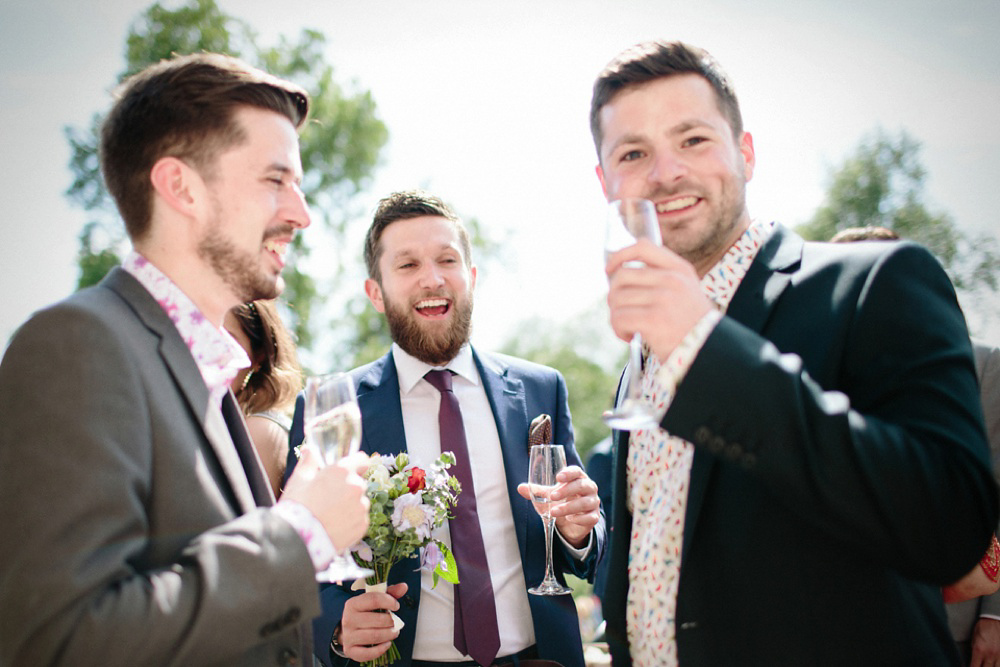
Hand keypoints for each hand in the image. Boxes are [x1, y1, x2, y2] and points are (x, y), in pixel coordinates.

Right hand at [282, 448, 369, 550]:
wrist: (296, 539)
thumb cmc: (296, 506)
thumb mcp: (299, 479)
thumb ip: (309, 461)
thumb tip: (310, 450)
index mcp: (342, 471)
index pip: (362, 459)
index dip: (354, 464)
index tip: (348, 470)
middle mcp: (356, 487)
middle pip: (358, 482)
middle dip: (347, 487)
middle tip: (329, 497)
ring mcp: (361, 507)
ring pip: (359, 501)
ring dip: (350, 505)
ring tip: (330, 514)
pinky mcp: (362, 526)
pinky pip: (360, 519)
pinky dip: (351, 521)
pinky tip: (334, 525)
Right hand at [341, 583, 406, 661]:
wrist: (347, 630)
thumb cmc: (364, 613)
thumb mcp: (373, 600)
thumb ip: (389, 593)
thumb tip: (404, 587)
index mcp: (353, 604)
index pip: (374, 599)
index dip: (389, 601)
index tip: (396, 606)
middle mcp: (348, 619)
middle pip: (377, 620)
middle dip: (392, 621)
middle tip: (396, 622)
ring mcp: (348, 636)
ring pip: (374, 636)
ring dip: (389, 634)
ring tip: (394, 632)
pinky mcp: (350, 650)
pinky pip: (368, 653)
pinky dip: (381, 649)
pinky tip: (387, 643)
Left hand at [518, 465, 599, 547]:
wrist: (570, 522)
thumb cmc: (561, 501)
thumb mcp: (548, 496)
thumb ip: (536, 491)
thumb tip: (520, 487)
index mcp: (578, 478)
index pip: (576, 471)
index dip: (569, 473)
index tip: (558, 477)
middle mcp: (589, 488)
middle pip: (581, 485)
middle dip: (566, 490)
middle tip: (552, 496)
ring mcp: (593, 502)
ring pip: (585, 502)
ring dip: (569, 507)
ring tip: (554, 512)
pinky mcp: (594, 517)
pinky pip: (590, 517)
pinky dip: (579, 518)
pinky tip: (569, 519)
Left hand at [605, 238, 712, 359]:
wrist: (709, 349)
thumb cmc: (691, 324)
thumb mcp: (685, 290)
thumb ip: (661, 276)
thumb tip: (619, 272)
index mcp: (680, 269)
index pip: (642, 247)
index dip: (620, 255)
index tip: (610, 269)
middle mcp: (672, 279)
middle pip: (622, 276)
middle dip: (615, 296)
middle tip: (622, 311)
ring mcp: (663, 299)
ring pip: (617, 299)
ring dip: (617, 316)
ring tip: (629, 327)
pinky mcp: (654, 319)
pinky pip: (619, 318)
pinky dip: (619, 329)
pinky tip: (630, 336)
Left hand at [971, 617, 999, 666]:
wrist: (994, 620)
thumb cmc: (982, 628)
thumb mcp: (974, 639)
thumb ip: (974, 651)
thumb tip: (972, 661)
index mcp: (979, 650)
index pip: (974, 666)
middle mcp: (989, 654)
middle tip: (979, 666)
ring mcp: (999, 655)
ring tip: (987, 665)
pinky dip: (997, 665)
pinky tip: (994, 664)